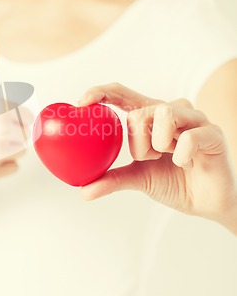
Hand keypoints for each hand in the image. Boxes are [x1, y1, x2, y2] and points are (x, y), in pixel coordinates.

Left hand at [78, 82, 236, 231]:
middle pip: (138, 113)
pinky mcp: (212, 133)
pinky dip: (181, 155)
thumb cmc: (174, 182)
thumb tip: (84, 191)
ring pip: (163, 115)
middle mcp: (171, 111)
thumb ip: (112, 179)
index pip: (123, 94)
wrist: (206, 203)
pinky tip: (186, 164)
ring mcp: (194, 119)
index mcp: (150, 117)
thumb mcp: (138, 178)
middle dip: (138, 144)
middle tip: (151, 158)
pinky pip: (189, 137)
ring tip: (169, 158)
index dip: (102, 92)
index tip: (82, 102)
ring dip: (159, 145)